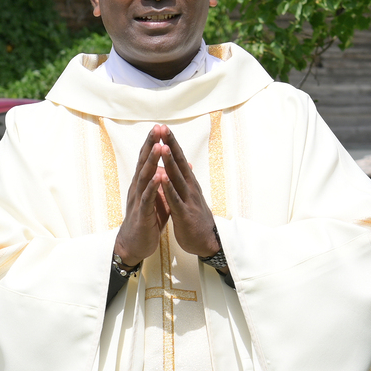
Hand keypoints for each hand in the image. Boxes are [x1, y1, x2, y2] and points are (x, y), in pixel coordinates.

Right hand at [115, 129, 168, 266]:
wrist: (135, 244)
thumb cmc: (147, 220)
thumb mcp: (158, 198)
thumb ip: (164, 183)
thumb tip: (172, 168)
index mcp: (143, 184)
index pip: (147, 159)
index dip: (153, 143)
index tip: (160, 127)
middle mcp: (138, 188)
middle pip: (144, 162)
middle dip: (151, 145)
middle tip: (157, 128)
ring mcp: (139, 199)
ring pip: (145, 176)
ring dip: (152, 161)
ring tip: (159, 146)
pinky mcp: (142, 213)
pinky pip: (147, 198)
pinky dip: (153, 187)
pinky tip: (158, 177)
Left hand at [152, 128, 219, 256]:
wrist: (208, 242)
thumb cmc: (196, 219)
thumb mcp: (190, 196)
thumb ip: (185, 181)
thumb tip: (184, 166)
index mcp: (188, 183)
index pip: (179, 159)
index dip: (171, 143)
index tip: (163, 128)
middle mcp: (189, 187)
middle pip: (179, 163)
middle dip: (170, 145)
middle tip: (163, 128)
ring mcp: (188, 200)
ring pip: (178, 178)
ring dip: (170, 162)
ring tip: (163, 147)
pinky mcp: (185, 214)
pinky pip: (175, 199)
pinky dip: (169, 188)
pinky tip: (163, 178)